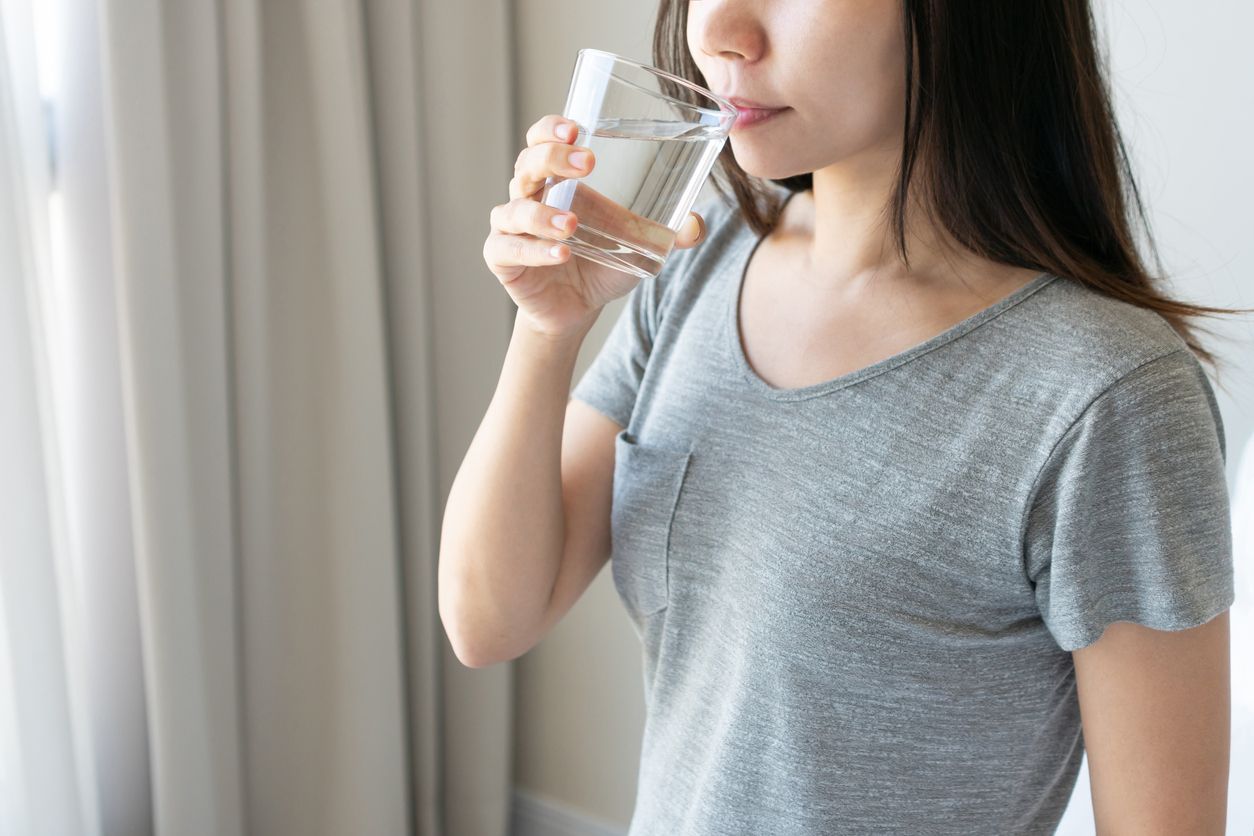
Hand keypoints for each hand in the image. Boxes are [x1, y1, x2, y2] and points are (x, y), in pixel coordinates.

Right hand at [483, 114, 706, 340]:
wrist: (576, 308)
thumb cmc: (601, 260)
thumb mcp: (639, 243)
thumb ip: (669, 233)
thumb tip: (696, 226)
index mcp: (556, 179)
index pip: (543, 139)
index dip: (552, 128)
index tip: (577, 128)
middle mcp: (529, 196)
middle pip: (527, 163)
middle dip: (552, 158)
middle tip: (586, 164)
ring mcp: (512, 228)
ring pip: (514, 210)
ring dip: (542, 215)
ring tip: (572, 225)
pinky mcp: (503, 260)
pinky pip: (508, 250)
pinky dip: (533, 251)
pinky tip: (560, 254)